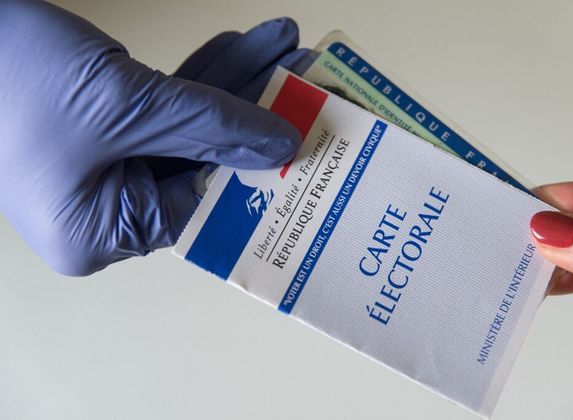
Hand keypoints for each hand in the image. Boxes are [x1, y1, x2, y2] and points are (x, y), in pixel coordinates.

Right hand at [0, 1, 308, 275]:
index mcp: (102, 233)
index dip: (258, 163)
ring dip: (233, 79)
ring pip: (186, 121)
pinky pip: (161, 102)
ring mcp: (102, 163)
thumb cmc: (16, 81)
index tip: (303, 125)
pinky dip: (197, 74)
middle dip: (253, 105)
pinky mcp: (101, 123)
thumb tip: (280, 145)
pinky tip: (239, 47)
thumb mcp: (130, 108)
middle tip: (303, 72)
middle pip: (201, 156)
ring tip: (283, 43)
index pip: (202, 201)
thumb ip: (212, 127)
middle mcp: (104, 208)